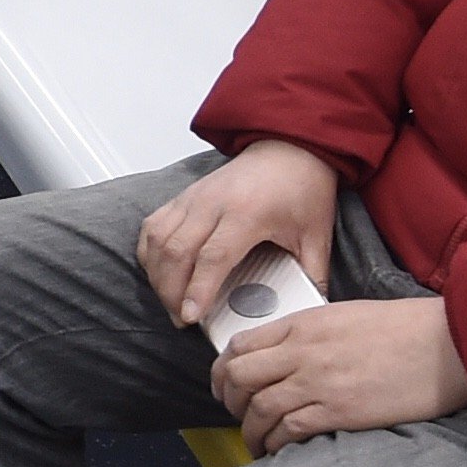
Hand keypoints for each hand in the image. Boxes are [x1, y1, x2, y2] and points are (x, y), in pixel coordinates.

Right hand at [138, 137, 341, 330]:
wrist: (290, 146)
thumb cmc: (302, 186)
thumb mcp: (317, 235)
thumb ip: (312, 275)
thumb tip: (305, 312)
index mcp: (247, 212)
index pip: (213, 257)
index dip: (198, 289)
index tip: (191, 316)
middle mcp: (213, 203)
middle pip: (177, 252)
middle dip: (172, 291)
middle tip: (181, 319)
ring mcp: (194, 197)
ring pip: (158, 239)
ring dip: (157, 275)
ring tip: (170, 301)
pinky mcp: (184, 196)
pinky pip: (153, 226)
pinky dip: (149, 252)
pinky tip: (159, 272)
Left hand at [213, 296, 466, 452]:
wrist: (449, 343)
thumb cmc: (407, 328)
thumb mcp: (347, 316)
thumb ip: (311, 333)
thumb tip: (287, 356)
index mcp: (305, 323)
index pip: (241, 344)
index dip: (224, 370)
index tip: (225, 385)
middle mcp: (304, 350)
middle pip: (239, 376)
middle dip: (229, 400)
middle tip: (235, 414)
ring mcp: (319, 381)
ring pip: (258, 408)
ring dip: (250, 430)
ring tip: (256, 442)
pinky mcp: (339, 410)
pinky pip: (289, 430)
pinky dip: (276, 443)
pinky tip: (278, 450)